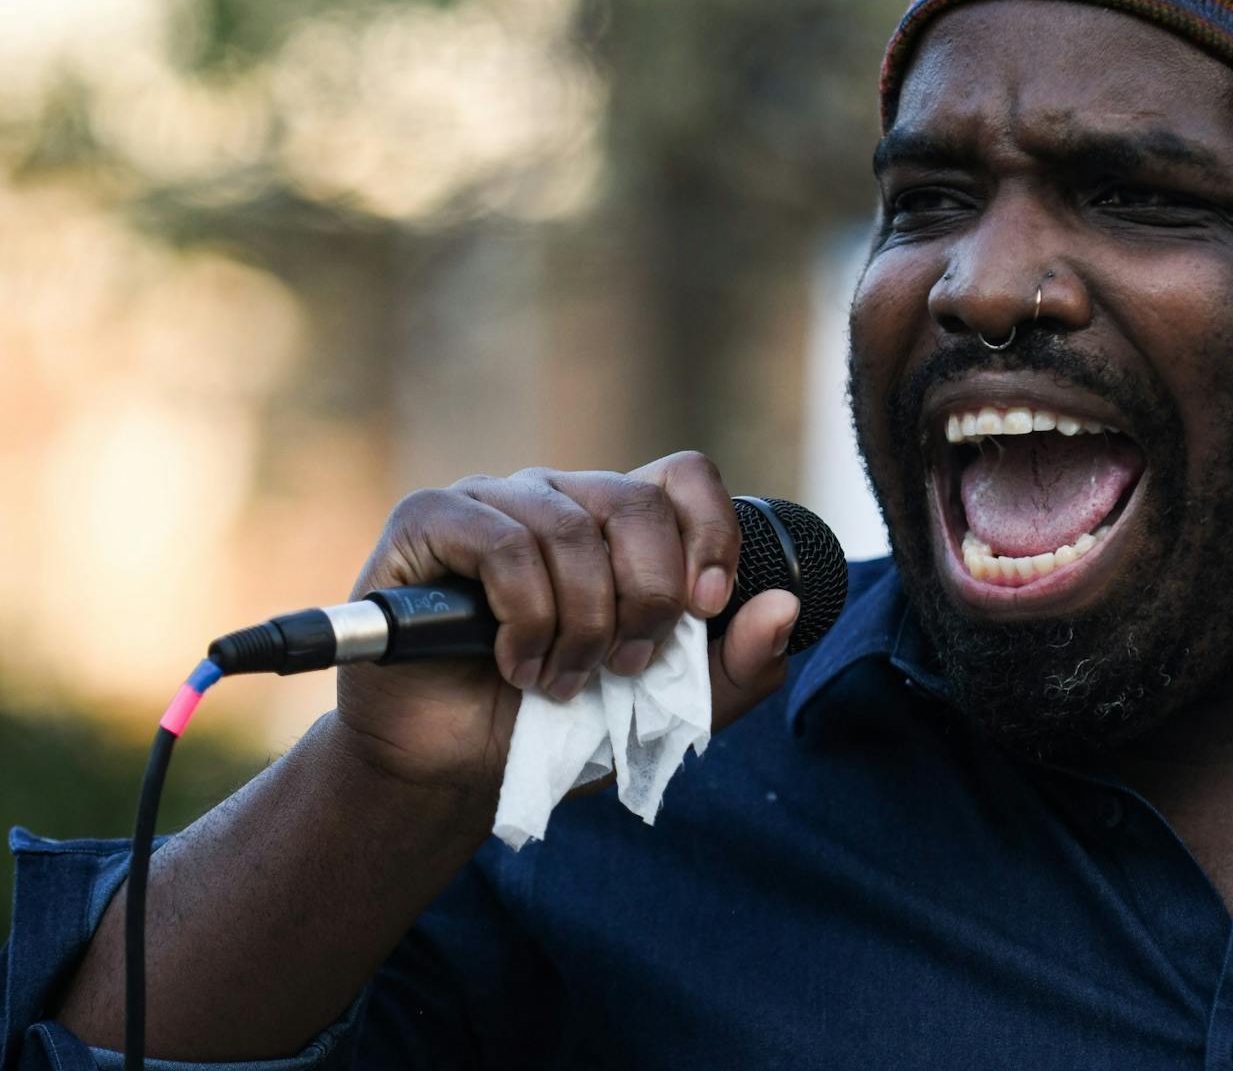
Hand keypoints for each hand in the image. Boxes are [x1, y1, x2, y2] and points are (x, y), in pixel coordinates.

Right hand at [331, 452, 798, 797]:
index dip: (710, 533)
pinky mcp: (431, 519)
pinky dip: (526, 618)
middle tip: (627, 666)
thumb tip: (786, 608)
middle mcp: (561, 497)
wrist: (454, 771)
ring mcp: (494, 501)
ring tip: (564, 682)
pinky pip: (503, 544)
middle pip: (637, 504)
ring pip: (570, 530)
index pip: (685, 476)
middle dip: (648, 598)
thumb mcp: (667, 712)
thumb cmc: (559, 729)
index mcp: (619, 524)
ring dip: (582, 625)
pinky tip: (517, 665)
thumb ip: (735, 668)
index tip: (707, 608)